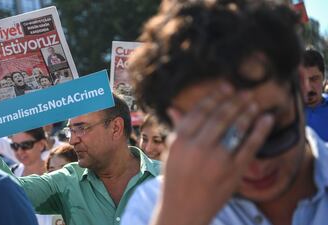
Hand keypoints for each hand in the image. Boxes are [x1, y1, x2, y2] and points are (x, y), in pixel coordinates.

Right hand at [152, 83, 273, 224]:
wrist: (185, 209)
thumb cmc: (175, 179)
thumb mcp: (171, 153)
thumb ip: (177, 129)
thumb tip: (174, 108)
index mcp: (181, 140)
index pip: (200, 111)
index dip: (215, 96)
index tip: (226, 86)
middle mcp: (199, 147)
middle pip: (221, 116)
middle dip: (235, 100)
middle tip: (244, 91)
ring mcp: (218, 159)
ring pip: (236, 128)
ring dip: (248, 112)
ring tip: (254, 102)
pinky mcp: (234, 171)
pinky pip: (250, 146)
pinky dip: (260, 130)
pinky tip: (266, 119)